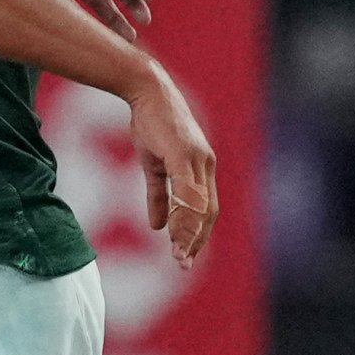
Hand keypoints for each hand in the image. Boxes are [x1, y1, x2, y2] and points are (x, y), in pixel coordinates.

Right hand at [125, 60, 217, 267]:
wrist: (146, 91)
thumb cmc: (151, 123)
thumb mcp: (153, 164)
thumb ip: (158, 196)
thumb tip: (157, 226)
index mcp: (201, 169)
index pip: (207, 210)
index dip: (197, 234)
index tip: (184, 256)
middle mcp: (205, 166)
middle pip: (208, 212)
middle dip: (196, 241)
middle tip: (183, 264)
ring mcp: (196, 160)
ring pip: (199, 206)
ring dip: (188, 234)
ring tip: (178, 255)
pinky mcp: (182, 153)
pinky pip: (186, 190)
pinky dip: (182, 212)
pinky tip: (171, 229)